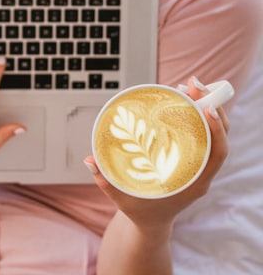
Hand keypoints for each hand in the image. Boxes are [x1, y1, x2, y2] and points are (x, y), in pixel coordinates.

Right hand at [84, 76, 229, 231]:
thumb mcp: (121, 198)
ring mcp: (198, 164)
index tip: (206, 108)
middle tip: (193, 85)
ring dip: (204, 106)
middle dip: (210, 106)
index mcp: (193, 184)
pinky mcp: (191, 158)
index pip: (216, 154)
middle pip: (217, 136)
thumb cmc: (139, 211)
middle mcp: (201, 172)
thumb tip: (89, 160)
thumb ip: (104, 180)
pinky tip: (182, 100)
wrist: (151, 223)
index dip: (216, 129)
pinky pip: (201, 133)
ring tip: (188, 86)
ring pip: (211, 132)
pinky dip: (196, 115)